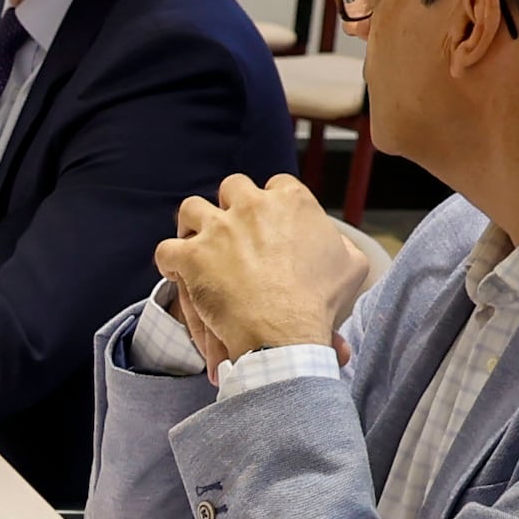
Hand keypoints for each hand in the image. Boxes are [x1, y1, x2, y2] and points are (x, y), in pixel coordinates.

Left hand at [158, 173, 384, 361]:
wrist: (286, 332)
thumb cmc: (321, 302)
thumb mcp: (351, 264)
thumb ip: (341, 243)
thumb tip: (337, 242)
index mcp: (292, 201)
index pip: (276, 185)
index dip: (269, 204)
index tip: (267, 224)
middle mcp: (252, 205)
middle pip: (232, 187)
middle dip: (229, 206)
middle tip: (230, 231)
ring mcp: (218, 229)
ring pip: (192, 209)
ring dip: (193, 226)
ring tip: (197, 245)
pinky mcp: (191, 256)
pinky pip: (167, 248)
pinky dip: (170, 260)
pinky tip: (177, 271)